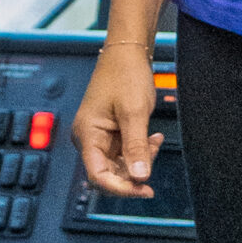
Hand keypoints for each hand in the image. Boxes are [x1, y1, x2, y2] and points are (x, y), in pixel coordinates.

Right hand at [75, 42, 165, 198]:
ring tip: (155, 141)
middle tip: (153, 157)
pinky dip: (141, 150)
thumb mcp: (134, 112)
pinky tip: (153, 138)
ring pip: (119, 165)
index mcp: (87, 133)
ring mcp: (100, 136)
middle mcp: (89, 137)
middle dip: (133, 172)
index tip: (144, 189)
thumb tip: (140, 178)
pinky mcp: (110, 133)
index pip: (98, 176)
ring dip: (140, 159)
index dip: (121, 188)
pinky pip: (125, 153)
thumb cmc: (125, 74)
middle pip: (108, 174)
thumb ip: (136, 147)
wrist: (127, 52)